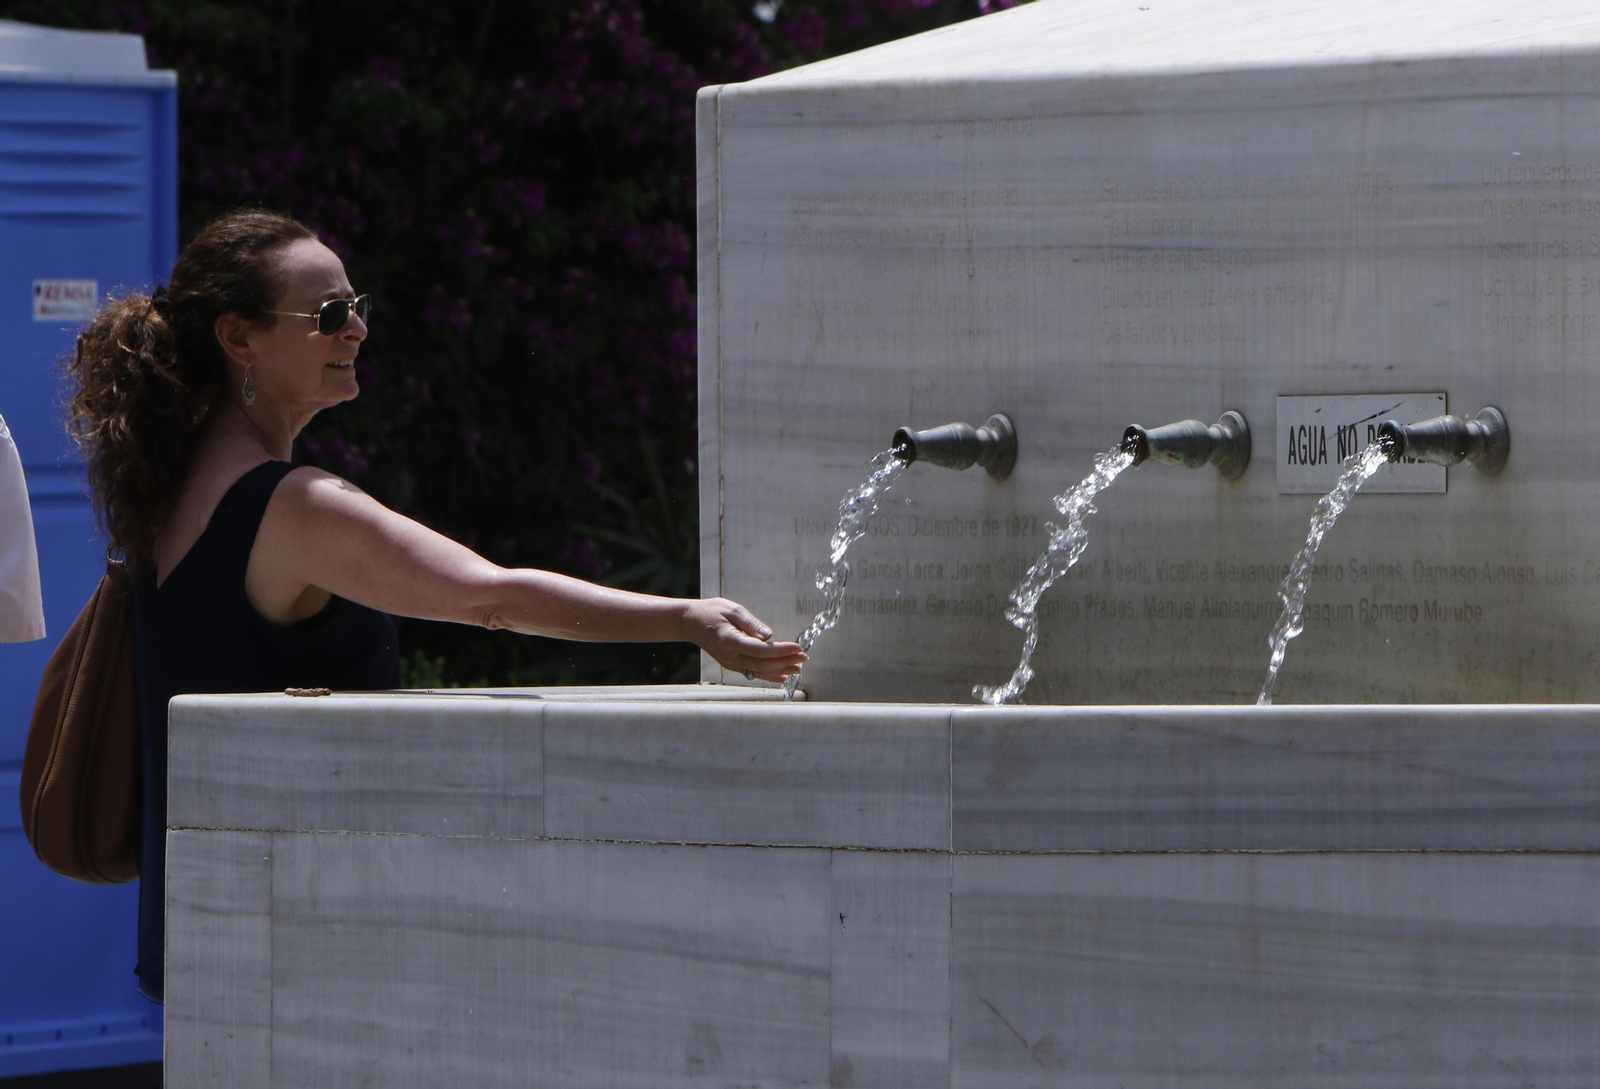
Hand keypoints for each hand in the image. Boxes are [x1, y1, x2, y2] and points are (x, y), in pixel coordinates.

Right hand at [681, 597, 804, 682]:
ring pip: (759, 671)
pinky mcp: (731, 664)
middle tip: (804, 657)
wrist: (691, 622)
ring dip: (781, 670)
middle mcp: (730, 656)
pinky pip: (753, 672)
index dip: (781, 650)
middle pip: (763, 663)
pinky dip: (769, 676)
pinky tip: (783, 677)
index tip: (797, 647)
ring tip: (799, 668)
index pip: (761, 650)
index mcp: (730, 641)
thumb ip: (751, 623)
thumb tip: (769, 635)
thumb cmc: (711, 612)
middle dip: (786, 661)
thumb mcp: (732, 609)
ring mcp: (730, 663)